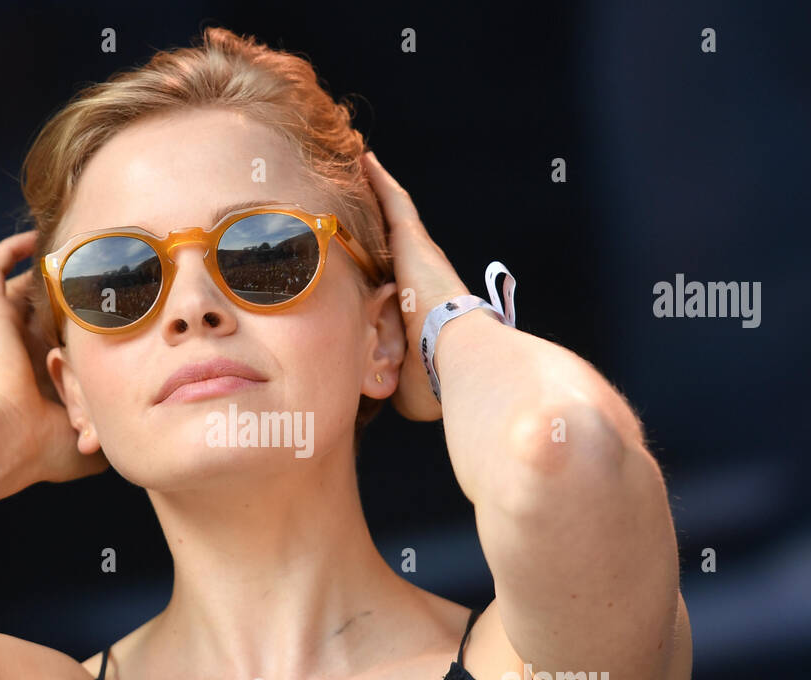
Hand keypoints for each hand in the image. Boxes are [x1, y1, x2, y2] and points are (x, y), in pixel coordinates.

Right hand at [0, 229, 108, 483]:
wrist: (4, 439)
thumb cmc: (43, 448)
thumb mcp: (88, 443)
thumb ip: (108, 430)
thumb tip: (132, 432)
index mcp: (46, 378)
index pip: (70, 342)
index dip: (94, 324)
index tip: (127, 307)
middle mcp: (24, 350)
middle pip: (48, 308)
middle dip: (72, 290)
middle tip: (106, 267)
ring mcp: (4, 330)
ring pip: (22, 285)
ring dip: (45, 267)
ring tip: (75, 245)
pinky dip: (9, 252)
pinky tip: (35, 239)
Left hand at [361, 150, 474, 421]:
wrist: (453, 358)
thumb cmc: (434, 379)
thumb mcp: (402, 383)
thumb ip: (385, 379)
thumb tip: (375, 391)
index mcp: (418, 310)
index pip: (393, 284)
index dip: (379, 270)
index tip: (364, 263)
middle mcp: (420, 277)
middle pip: (392, 242)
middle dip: (377, 221)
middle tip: (356, 198)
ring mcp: (419, 255)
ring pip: (393, 215)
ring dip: (377, 191)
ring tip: (358, 164)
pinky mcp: (413, 241)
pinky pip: (392, 201)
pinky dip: (379, 179)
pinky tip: (363, 157)